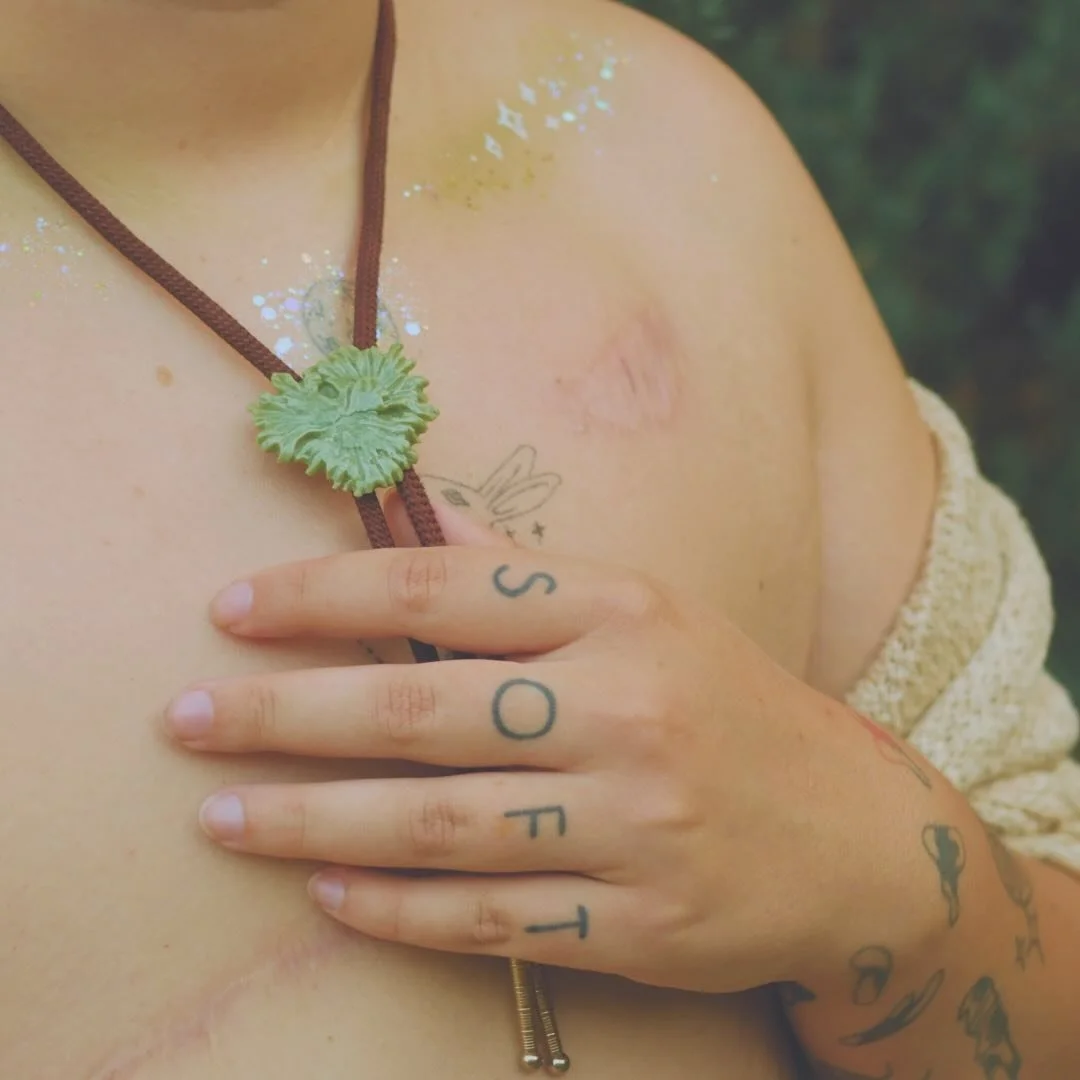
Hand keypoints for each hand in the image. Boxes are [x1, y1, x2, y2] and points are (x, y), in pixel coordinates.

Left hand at [165, 502, 935, 993]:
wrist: (863, 839)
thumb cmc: (731, 706)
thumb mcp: (648, 612)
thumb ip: (526, 572)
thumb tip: (416, 519)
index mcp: (624, 610)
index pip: (443, 583)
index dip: (324, 593)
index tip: (232, 611)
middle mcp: (628, 706)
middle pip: (418, 705)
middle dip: (281, 712)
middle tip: (184, 719)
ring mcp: (636, 822)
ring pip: (437, 823)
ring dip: (312, 822)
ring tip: (222, 816)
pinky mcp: (642, 925)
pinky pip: (491, 918)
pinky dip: (398, 910)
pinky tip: (328, 896)